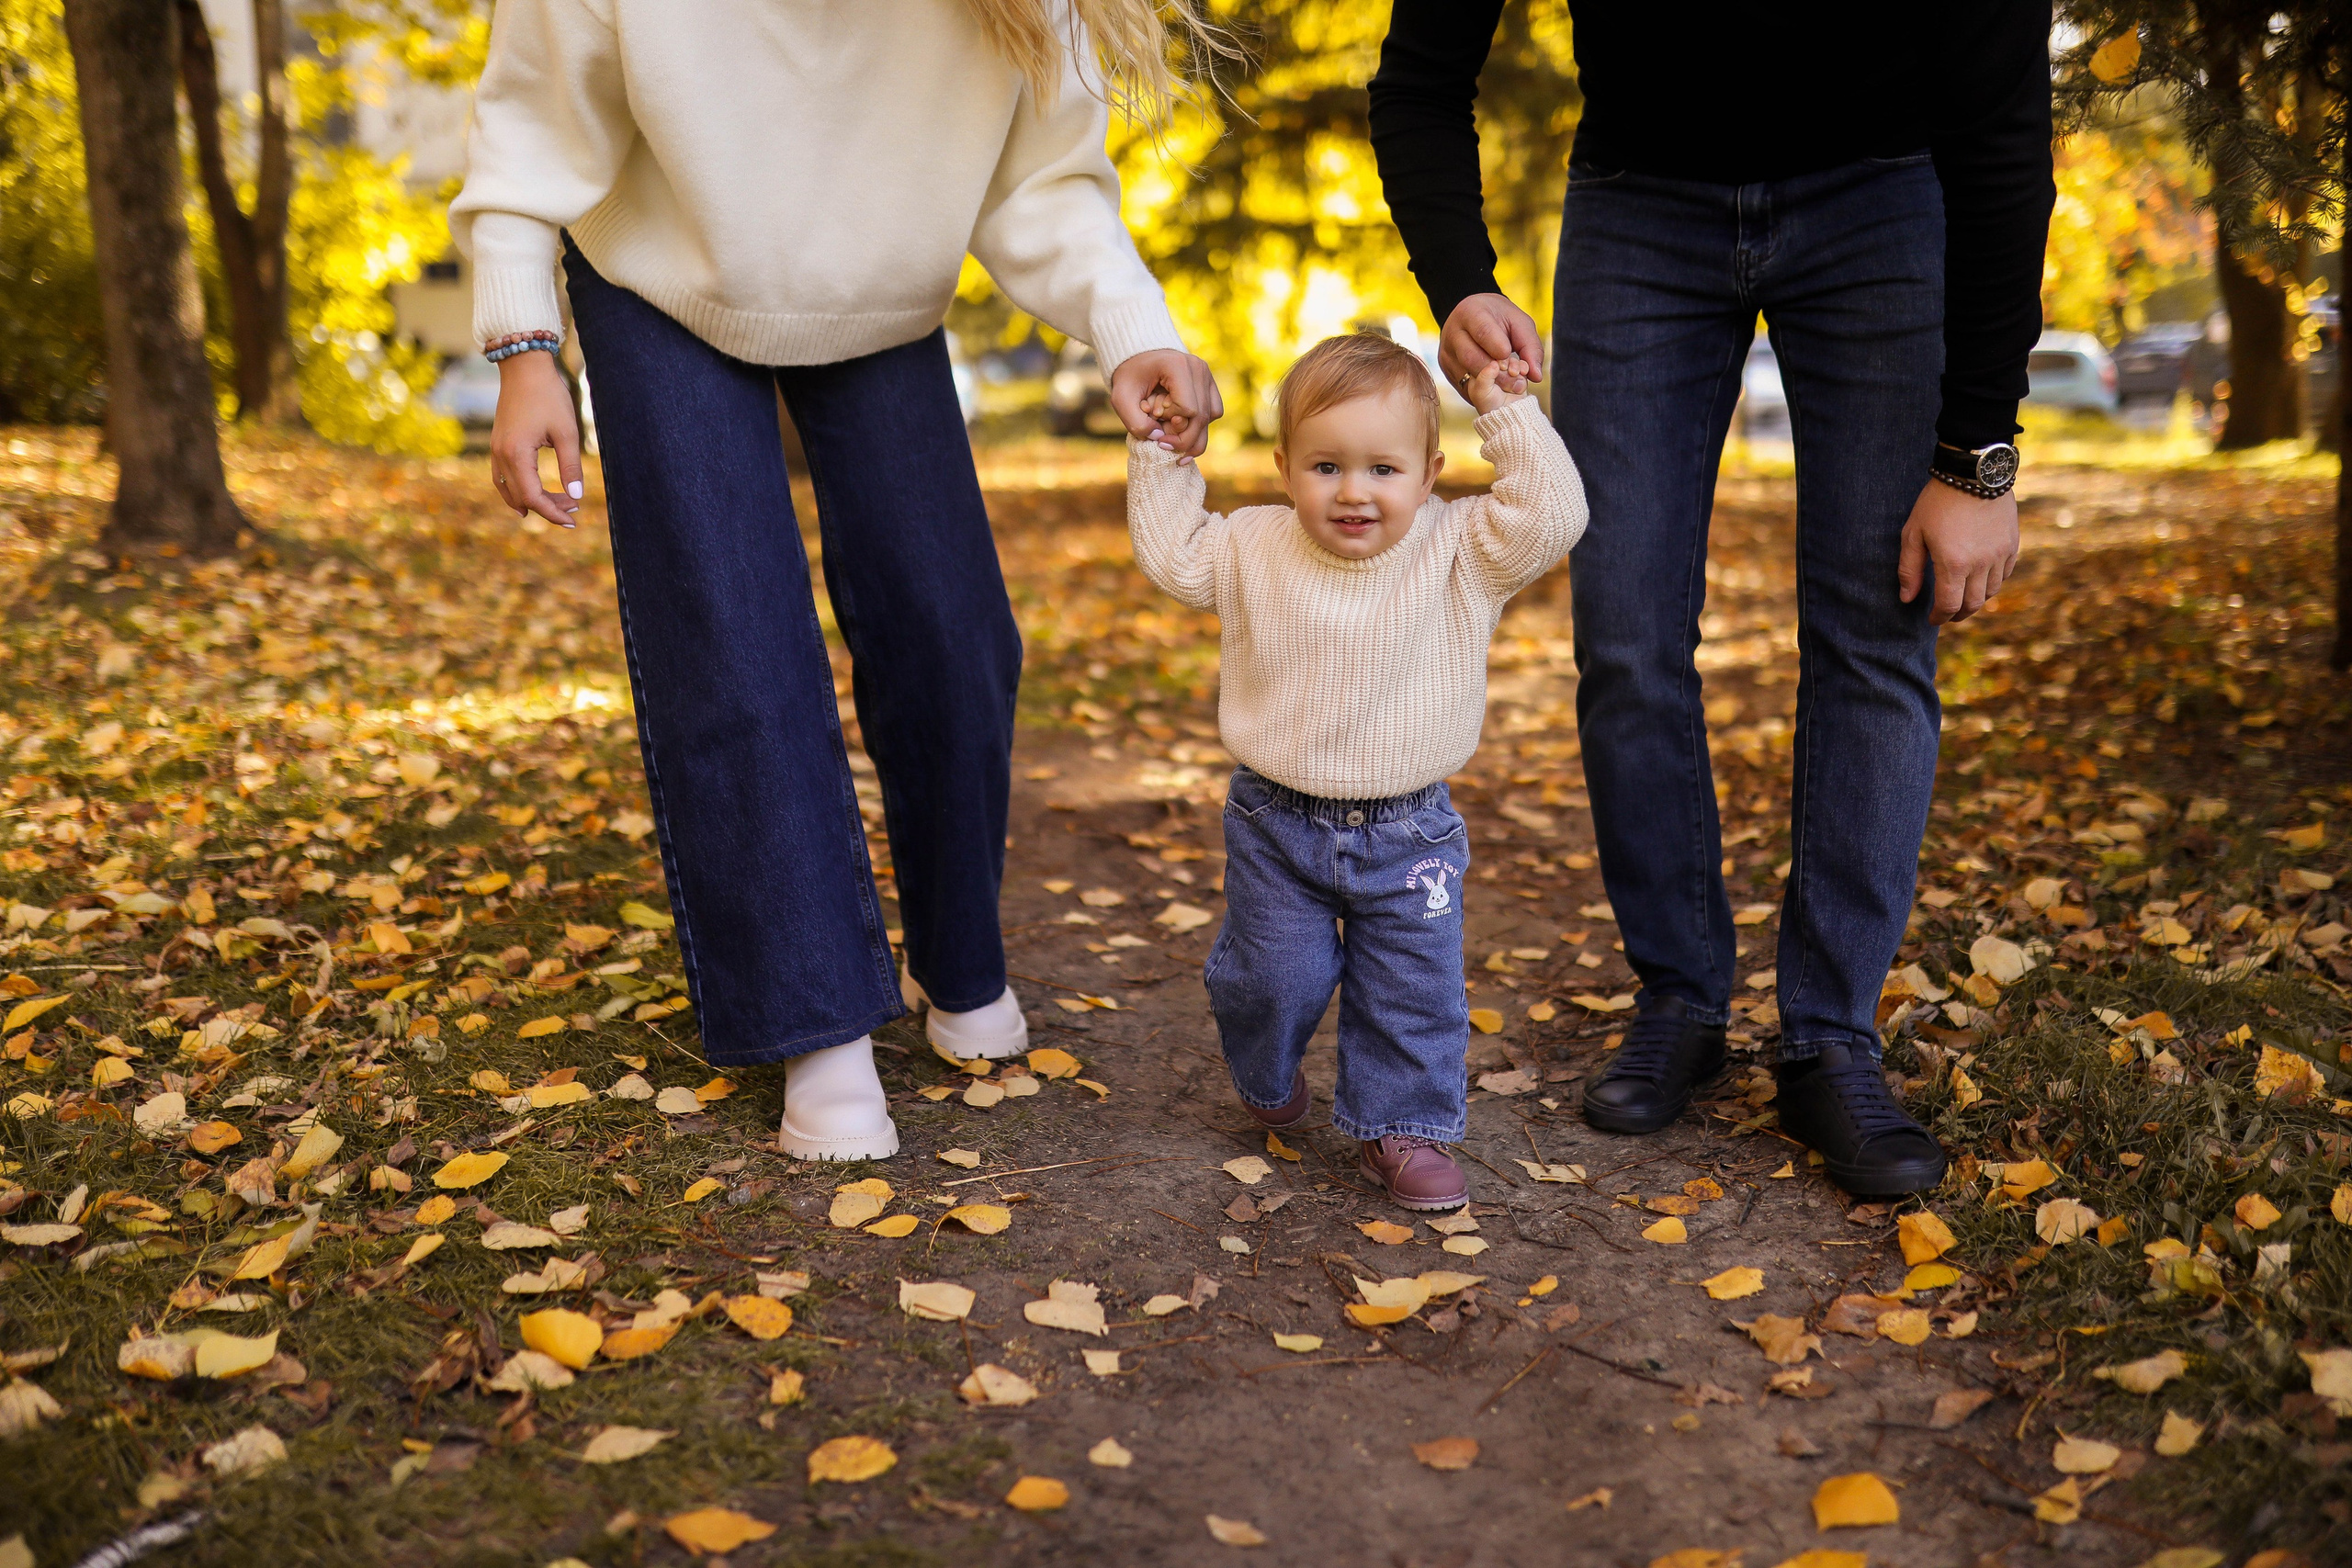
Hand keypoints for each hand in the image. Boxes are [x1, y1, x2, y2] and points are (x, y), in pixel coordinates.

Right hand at [489, 350, 582, 528]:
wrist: (524, 367)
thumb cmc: (549, 396)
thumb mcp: (566, 432)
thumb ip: (570, 466)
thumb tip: (576, 496)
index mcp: (516, 454)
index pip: (533, 497)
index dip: (553, 512)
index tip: (573, 519)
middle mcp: (501, 455)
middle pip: (521, 497)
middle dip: (547, 508)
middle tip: (574, 509)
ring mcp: (496, 449)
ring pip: (508, 489)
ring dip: (532, 501)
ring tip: (558, 506)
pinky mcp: (497, 443)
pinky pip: (502, 477)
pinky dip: (516, 490)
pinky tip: (530, 497)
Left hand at [1109, 348, 1224, 457]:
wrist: (1137, 357)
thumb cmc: (1129, 378)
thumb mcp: (1121, 399)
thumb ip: (1135, 423)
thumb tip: (1159, 438)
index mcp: (1177, 365)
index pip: (1188, 409)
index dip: (1172, 424)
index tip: (1154, 421)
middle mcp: (1198, 367)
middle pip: (1202, 416)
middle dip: (1184, 437)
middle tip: (1163, 443)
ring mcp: (1206, 374)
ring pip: (1210, 416)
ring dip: (1193, 434)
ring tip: (1173, 438)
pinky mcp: (1209, 382)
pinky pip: (1214, 410)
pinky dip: (1200, 423)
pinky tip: (1183, 425)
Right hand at [1439, 293, 1543, 397]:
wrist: (1474, 317)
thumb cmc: (1501, 319)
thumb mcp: (1519, 323)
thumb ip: (1531, 347)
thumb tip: (1536, 376)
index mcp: (1470, 313)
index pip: (1483, 333)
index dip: (1500, 349)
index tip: (1513, 359)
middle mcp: (1453, 333)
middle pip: (1471, 358)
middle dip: (1498, 373)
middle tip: (1519, 381)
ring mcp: (1446, 353)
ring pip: (1467, 375)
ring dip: (1492, 385)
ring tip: (1511, 385)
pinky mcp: (1447, 369)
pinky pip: (1464, 386)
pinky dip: (1484, 390)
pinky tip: (1498, 387)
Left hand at [1461, 356, 1531, 415]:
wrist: (1510, 417)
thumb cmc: (1490, 407)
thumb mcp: (1481, 392)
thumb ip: (1485, 376)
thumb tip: (1494, 362)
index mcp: (1479, 373)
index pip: (1485, 357)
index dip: (1494, 359)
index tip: (1498, 366)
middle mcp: (1493, 371)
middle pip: (1500, 356)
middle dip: (1506, 362)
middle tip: (1508, 370)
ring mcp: (1506, 373)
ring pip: (1512, 360)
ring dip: (1515, 365)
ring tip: (1515, 373)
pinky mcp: (1518, 376)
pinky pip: (1522, 365)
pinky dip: (1524, 367)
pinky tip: (1523, 373)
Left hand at [1898, 478, 2019, 623]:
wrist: (1973, 473)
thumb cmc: (1937, 502)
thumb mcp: (1913, 533)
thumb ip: (1909, 568)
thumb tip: (1907, 598)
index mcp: (1953, 564)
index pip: (1948, 605)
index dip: (1939, 617)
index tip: (1932, 619)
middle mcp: (1980, 564)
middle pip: (1972, 604)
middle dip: (1958, 614)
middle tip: (1947, 614)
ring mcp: (1999, 555)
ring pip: (1991, 592)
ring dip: (1976, 600)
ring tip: (1963, 598)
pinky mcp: (2012, 544)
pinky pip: (2004, 574)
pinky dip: (1992, 583)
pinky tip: (1980, 580)